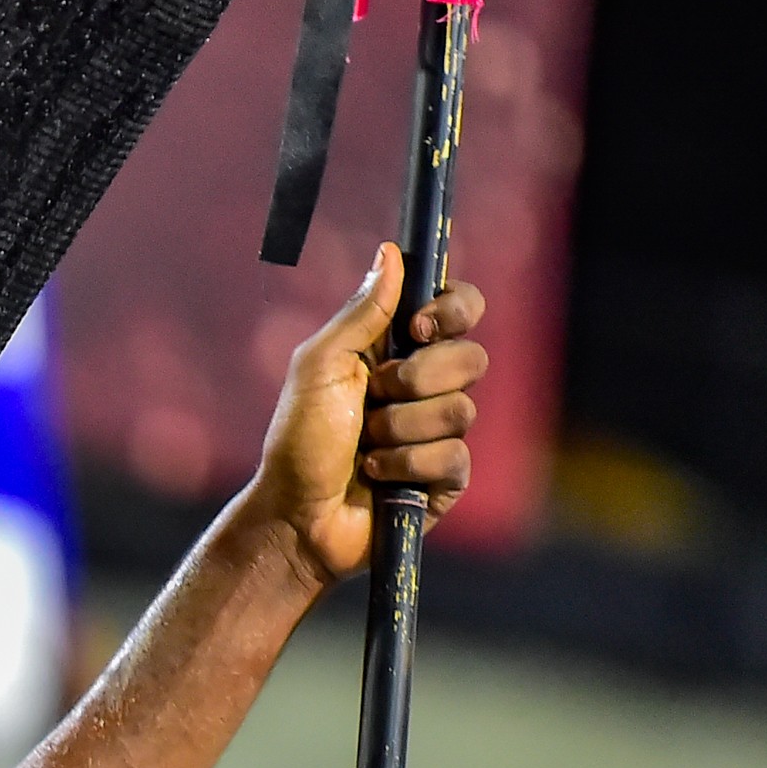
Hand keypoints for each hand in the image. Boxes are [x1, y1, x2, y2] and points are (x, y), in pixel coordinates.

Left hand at [241, 242, 488, 590]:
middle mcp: (427, 386)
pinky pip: (453, 456)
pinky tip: (378, 476)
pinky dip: (407, 464)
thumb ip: (360, 312)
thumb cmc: (298, 441)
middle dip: (416, 379)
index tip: (417, 327)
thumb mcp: (319, 367)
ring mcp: (440, 432)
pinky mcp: (446, 477)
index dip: (453, 309)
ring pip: (460, 410)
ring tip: (364, 446)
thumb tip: (392, 252)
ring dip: (400, 429)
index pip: (460, 308)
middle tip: (375, 398)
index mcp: (399, 350)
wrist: (295, 516)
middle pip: (470, 357)